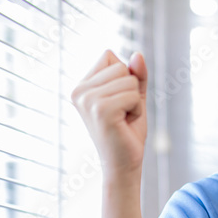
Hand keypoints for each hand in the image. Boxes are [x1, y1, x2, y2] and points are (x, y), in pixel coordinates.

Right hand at [70, 50, 147, 179]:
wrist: (124, 163)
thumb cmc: (128, 131)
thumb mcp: (134, 97)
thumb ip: (137, 75)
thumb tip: (138, 54)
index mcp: (81, 86)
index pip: (110, 56)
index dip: (125, 78)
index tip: (119, 102)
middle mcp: (79, 91)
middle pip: (121, 66)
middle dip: (132, 90)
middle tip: (123, 113)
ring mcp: (87, 100)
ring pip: (129, 80)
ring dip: (135, 101)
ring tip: (123, 119)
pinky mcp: (101, 110)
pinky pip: (133, 95)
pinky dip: (137, 109)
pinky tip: (125, 123)